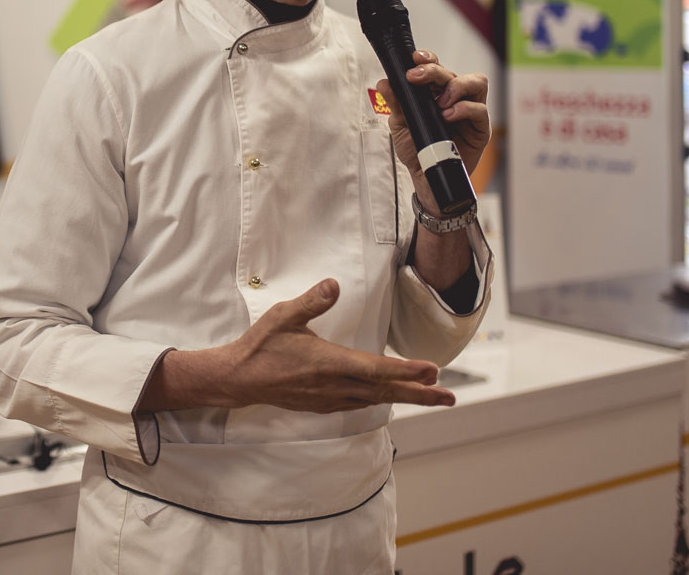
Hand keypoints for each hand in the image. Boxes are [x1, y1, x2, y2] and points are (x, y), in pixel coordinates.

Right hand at [140, 280, 454, 412]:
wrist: (239, 379)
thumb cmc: (261, 345)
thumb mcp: (283, 316)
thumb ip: (311, 301)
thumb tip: (334, 284)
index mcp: (328, 362)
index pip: (374, 368)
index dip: (405, 370)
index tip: (432, 370)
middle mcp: (334, 385)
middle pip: (385, 390)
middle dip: (420, 392)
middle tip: (449, 395)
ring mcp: (330, 398)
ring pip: (377, 399)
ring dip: (407, 398)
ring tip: (435, 398)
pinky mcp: (324, 404)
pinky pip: (361, 403)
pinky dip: (383, 400)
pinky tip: (393, 398)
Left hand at [376, 49, 489, 180]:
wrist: (426, 177)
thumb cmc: (417, 149)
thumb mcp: (400, 125)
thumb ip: (395, 104)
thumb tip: (385, 83)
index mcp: (435, 93)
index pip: (437, 66)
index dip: (428, 58)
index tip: (414, 59)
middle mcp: (454, 97)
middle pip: (452, 72)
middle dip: (434, 71)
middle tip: (416, 78)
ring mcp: (469, 111)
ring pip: (476, 82)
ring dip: (456, 86)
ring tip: (439, 102)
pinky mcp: (480, 128)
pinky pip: (480, 110)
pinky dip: (464, 109)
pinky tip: (448, 116)